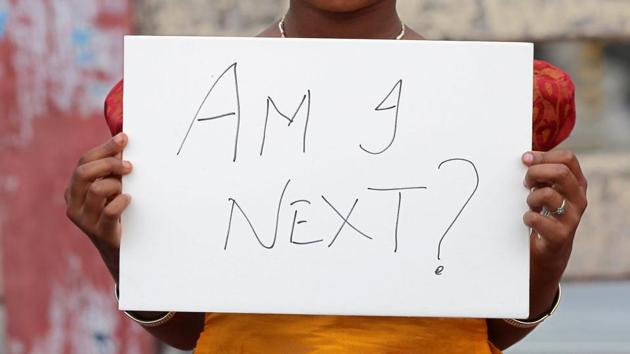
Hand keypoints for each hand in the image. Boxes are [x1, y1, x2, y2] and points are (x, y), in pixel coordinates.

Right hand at [65, 133, 132, 281]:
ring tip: (127, 189)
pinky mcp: (100, 232)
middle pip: (84, 172)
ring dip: (116, 184)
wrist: (120, 250)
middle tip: (129, 166)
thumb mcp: (112, 189)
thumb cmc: (118, 213)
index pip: (84, 161)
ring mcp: (84, 219)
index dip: (104, 148)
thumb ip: (113, 169)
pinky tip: (129, 200)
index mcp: (74, 189)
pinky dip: (122, 201)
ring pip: (96, 189)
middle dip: (109, 163)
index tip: (124, 138)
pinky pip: (110, 210)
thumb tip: (123, 141)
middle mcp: (73, 203)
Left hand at [522, 150, 587, 317]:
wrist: (547, 253)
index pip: (568, 159)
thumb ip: (541, 175)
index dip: (543, 156)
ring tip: (529, 205)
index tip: (525, 160)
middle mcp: (578, 199)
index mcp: (576, 184)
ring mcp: (572, 218)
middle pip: (560, 172)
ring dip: (531, 198)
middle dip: (536, 173)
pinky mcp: (560, 236)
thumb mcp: (546, 192)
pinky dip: (527, 217)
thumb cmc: (544, 216)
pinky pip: (537, 218)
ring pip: (548, 195)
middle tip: (525, 183)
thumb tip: (525, 156)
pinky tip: (527, 220)